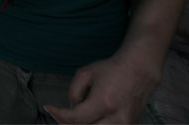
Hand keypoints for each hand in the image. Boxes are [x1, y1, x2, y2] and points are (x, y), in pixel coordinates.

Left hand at [44, 52, 158, 123]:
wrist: (139, 71)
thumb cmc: (111, 70)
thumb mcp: (85, 74)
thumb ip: (73, 93)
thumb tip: (71, 111)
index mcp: (104, 102)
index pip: (76, 118)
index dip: (58, 115)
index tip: (49, 108)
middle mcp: (117, 118)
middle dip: (67, 124)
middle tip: (59, 115)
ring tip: (72, 118)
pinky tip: (87, 119)